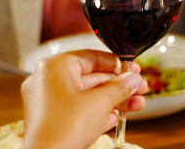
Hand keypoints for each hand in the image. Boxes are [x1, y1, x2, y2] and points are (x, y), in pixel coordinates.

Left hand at [21, 50, 147, 148]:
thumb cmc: (64, 128)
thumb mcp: (100, 102)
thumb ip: (120, 87)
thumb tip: (132, 79)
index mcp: (55, 66)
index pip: (91, 57)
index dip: (116, 64)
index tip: (133, 70)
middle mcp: (47, 80)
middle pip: (91, 77)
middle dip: (118, 85)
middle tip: (138, 88)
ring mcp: (46, 100)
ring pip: (86, 95)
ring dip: (112, 99)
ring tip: (136, 104)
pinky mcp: (49, 119)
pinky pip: (76, 109)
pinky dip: (96, 112)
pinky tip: (116, 116)